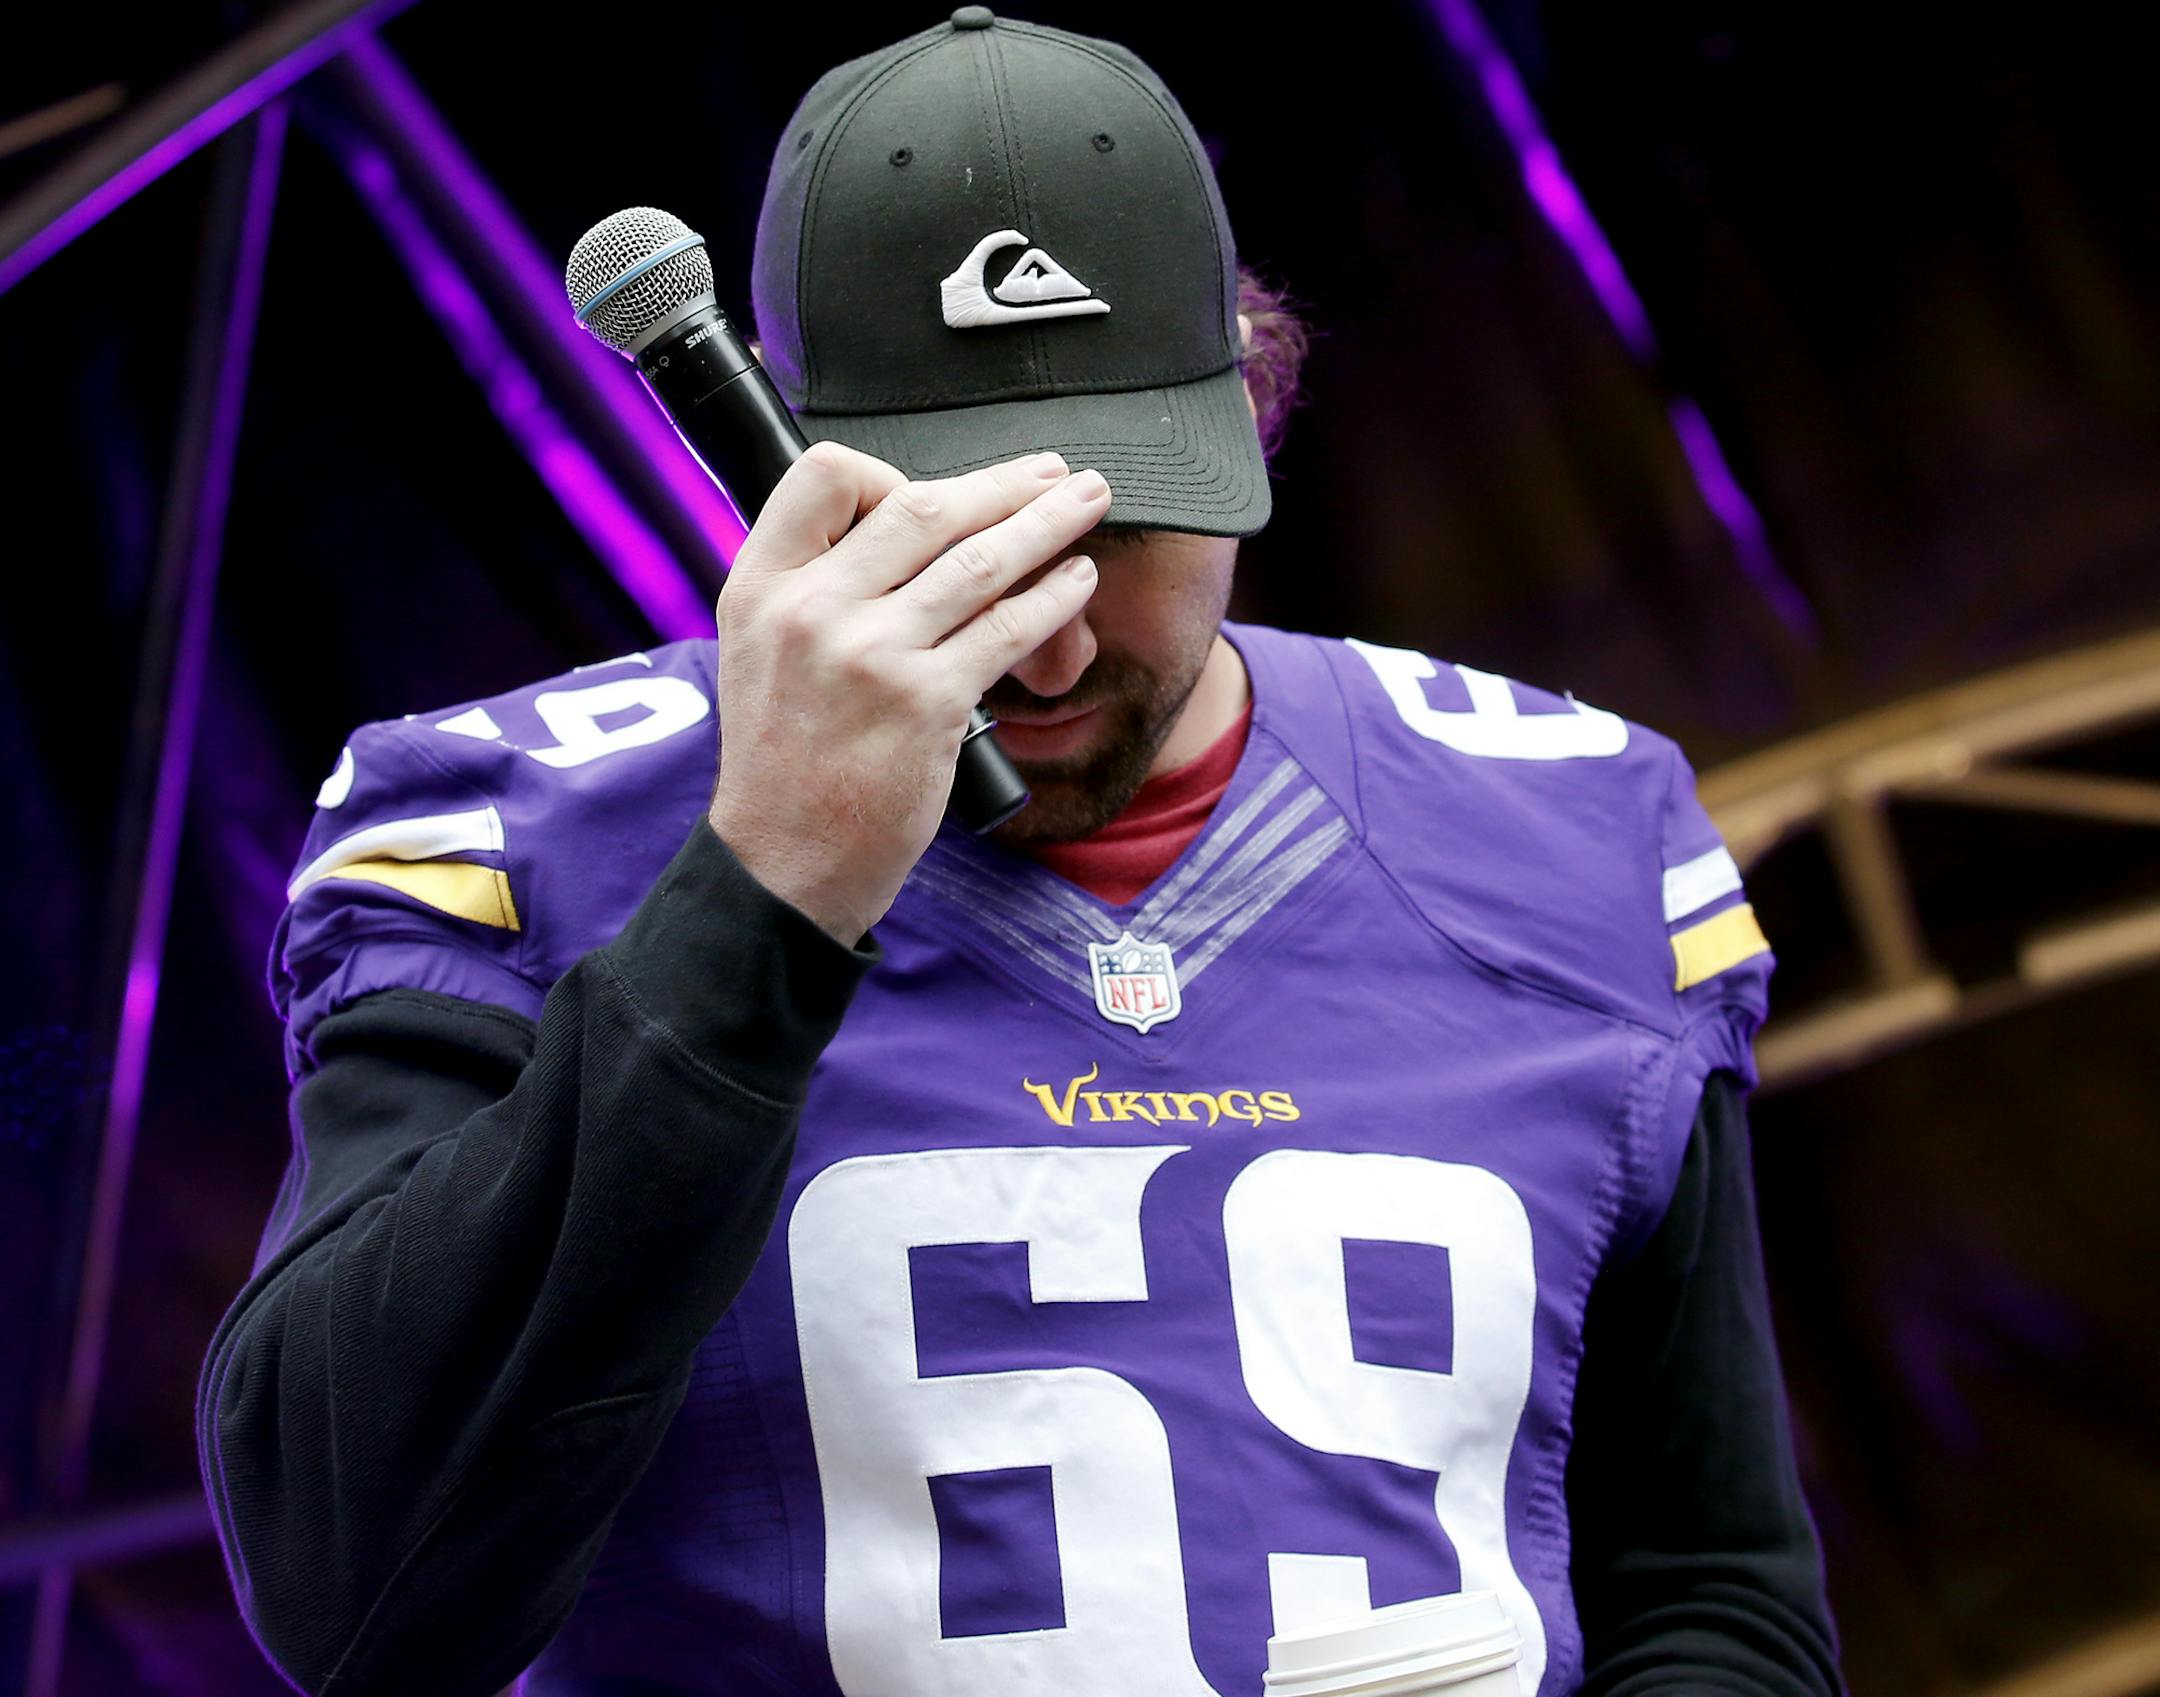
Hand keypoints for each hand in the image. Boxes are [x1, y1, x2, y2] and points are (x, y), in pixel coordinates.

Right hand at [707, 441, 1107, 943]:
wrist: (784, 862)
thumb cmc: (786, 761)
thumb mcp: (762, 651)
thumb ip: (815, 587)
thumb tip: (904, 529)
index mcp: (761, 585)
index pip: (825, 476)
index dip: (888, 470)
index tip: (933, 489)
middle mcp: (812, 608)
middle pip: (922, 507)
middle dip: (1002, 484)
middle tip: (1054, 472)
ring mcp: (871, 653)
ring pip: (978, 559)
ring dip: (1047, 523)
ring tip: (1089, 502)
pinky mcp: (927, 701)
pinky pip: (1008, 628)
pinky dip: (1054, 597)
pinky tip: (1077, 581)